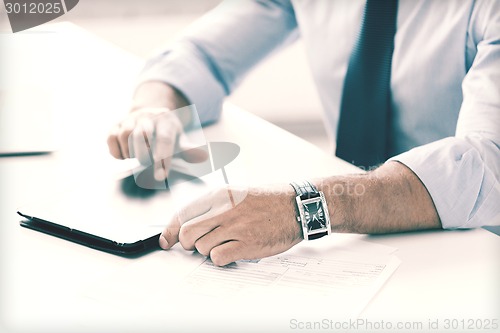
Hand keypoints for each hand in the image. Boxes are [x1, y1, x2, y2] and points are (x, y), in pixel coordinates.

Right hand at [107, 107, 206, 180]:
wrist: (151, 115)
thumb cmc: (168, 134)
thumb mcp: (181, 139)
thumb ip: (190, 151)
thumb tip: (205, 157)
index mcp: (167, 120)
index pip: (164, 139)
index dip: (162, 158)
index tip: (160, 176)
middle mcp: (147, 116)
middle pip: (141, 134)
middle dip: (143, 155)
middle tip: (147, 165)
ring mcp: (130, 119)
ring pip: (124, 134)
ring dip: (129, 152)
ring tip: (136, 159)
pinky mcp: (116, 124)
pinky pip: (111, 137)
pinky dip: (116, 151)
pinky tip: (124, 157)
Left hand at [159, 185, 302, 265]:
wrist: (297, 206)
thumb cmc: (266, 201)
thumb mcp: (236, 193)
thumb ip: (211, 207)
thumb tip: (185, 227)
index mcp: (219, 194)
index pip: (183, 214)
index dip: (170, 230)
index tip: (166, 241)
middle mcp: (223, 209)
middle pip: (187, 234)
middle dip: (189, 244)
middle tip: (200, 244)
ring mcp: (235, 227)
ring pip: (201, 247)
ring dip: (209, 250)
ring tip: (225, 243)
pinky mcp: (246, 244)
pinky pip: (218, 258)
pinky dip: (221, 259)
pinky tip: (232, 251)